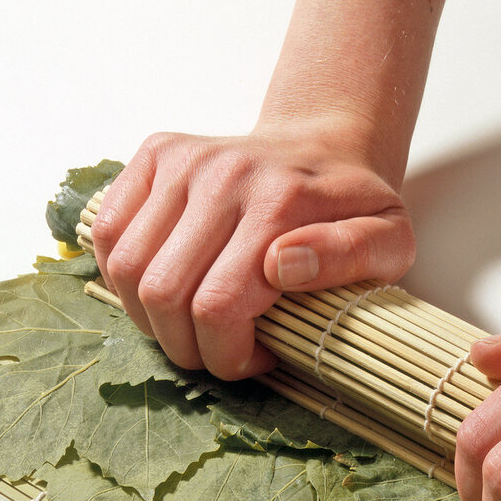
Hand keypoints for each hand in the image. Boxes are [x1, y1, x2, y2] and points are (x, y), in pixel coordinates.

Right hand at [91, 125, 415, 378]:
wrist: (326, 143)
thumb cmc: (356, 207)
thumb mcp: (391, 240)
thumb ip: (352, 256)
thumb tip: (282, 267)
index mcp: (278, 204)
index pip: (217, 308)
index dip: (228, 356)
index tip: (259, 358)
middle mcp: (221, 176)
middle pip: (163, 295)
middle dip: (188, 348)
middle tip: (223, 351)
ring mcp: (182, 161)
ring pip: (127, 271)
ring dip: (152, 320)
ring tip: (195, 325)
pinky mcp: (156, 155)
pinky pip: (108, 233)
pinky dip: (124, 278)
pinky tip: (167, 290)